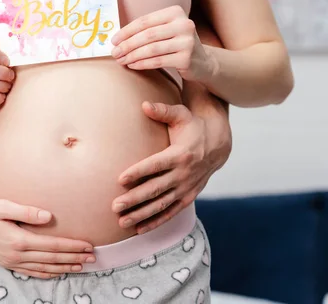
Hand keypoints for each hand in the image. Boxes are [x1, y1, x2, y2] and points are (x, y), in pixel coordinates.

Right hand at [0, 199, 94, 278]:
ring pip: (44, 268)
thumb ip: (27, 212)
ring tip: (81, 266)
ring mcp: (12, 261)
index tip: (88, 245)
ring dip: (64, 267)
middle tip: (93, 257)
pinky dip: (47, 273)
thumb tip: (49, 217)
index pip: (52, 245)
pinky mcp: (8, 263)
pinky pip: (31, 272)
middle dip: (74, 258)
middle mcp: (17, 254)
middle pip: (52, 258)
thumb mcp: (3, 206)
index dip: (72, 246)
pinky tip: (57, 272)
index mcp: (18, 240)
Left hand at [110, 5, 216, 81]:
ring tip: (121, 60)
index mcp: (175, 12)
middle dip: (127, 45)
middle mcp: (184, 24)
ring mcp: (187, 42)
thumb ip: (146, 29)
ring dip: (132, 56)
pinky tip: (132, 65)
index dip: (126, 31)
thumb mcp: (165, 30)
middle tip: (115, 53)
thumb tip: (117, 38)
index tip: (113, 40)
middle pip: (147, 35)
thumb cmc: (175, 44)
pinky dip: (142, 64)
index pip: (145, 21)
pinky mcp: (186, 58)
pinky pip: (158, 61)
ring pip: (152, 49)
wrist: (201, 61)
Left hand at [112, 101, 230, 233]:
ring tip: (121, 221)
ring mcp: (186, 188)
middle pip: (155, 189)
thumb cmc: (192, 126)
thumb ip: (163, 111)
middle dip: (134, 199)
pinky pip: (170, 212)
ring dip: (141, 214)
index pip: (155, 165)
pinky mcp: (188, 197)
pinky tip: (138, 229)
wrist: (218, 144)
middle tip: (114, 206)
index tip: (120, 179)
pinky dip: (155, 221)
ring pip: (161, 205)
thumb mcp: (181, 115)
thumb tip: (144, 105)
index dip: (138, 172)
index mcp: (180, 154)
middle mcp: (183, 174)